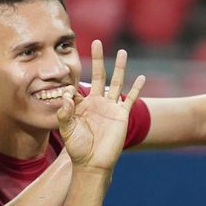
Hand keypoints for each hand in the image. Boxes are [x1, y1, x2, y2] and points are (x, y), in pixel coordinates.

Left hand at [58, 40, 144, 170]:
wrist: (93, 163)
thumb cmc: (78, 148)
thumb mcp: (66, 129)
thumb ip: (64, 112)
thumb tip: (66, 95)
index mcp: (82, 104)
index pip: (77, 87)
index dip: (70, 85)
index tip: (65, 85)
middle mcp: (97, 102)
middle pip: (99, 75)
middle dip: (98, 59)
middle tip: (96, 42)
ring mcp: (110, 107)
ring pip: (117, 82)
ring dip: (120, 67)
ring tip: (123, 52)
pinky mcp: (121, 115)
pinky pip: (130, 98)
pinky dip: (136, 88)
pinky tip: (141, 77)